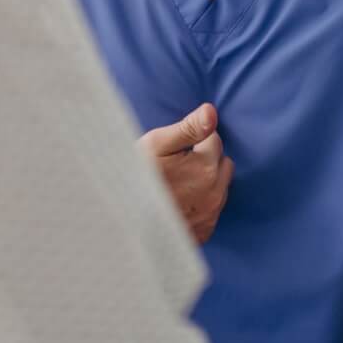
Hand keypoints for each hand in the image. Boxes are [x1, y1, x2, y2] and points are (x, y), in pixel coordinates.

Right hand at [138, 103, 233, 243]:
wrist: (120, 221)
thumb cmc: (135, 177)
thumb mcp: (157, 145)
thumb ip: (189, 127)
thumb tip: (212, 110)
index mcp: (206, 168)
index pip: (213, 138)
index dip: (191, 140)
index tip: (172, 150)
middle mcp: (215, 193)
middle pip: (222, 162)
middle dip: (205, 159)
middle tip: (174, 165)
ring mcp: (210, 215)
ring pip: (220, 186)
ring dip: (205, 181)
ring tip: (175, 184)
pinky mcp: (205, 232)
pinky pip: (212, 209)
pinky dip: (201, 203)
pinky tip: (178, 203)